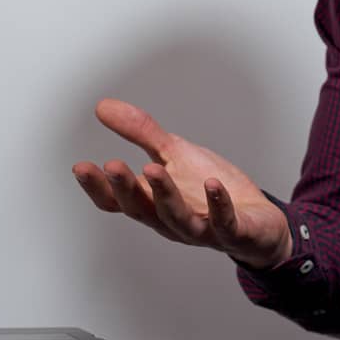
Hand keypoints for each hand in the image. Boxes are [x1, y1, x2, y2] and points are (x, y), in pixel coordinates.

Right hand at [72, 98, 292, 270]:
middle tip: (111, 166)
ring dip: (164, 195)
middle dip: (126, 188)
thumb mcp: (174, 153)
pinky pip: (225, 223)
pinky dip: (218, 205)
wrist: (258, 220)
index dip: (98, 187)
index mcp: (152, 203)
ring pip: (177, 218)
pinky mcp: (235, 233)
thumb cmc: (209, 188)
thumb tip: (102, 106)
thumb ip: (140, 132)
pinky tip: (212, 184)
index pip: (117, 201)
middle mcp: (170, 221)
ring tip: (154, 170)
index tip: (80, 166)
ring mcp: (202, 230)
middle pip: (141, 210)